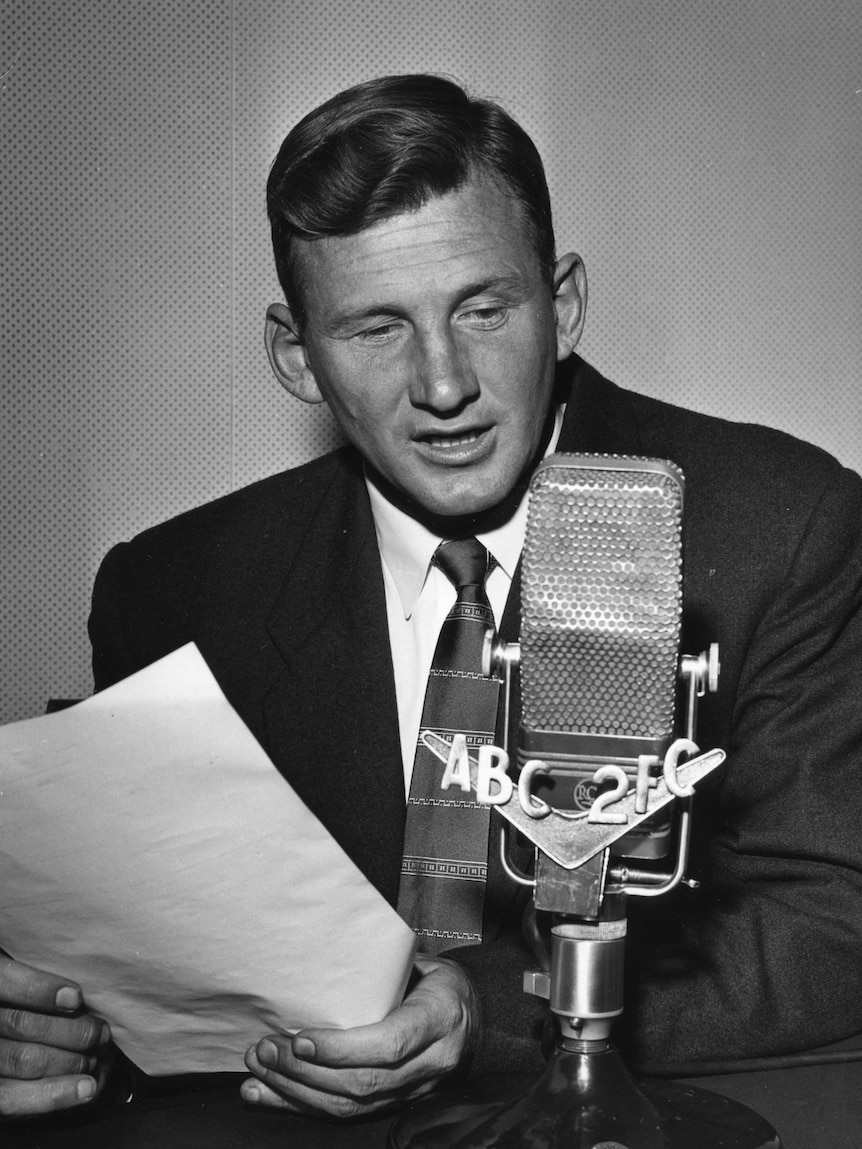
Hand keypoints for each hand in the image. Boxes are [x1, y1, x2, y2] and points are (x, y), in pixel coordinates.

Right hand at [0, 955, 110, 1117]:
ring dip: (70, 1060)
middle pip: (21, 1024)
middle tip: (101, 1032)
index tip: (76, 998)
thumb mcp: (22, 977)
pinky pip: (13, 1098)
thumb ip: (37, 978)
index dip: (40, 990)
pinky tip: (85, 1088)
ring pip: (25, 1059)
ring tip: (96, 1058)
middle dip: (70, 1030)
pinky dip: (54, 1094)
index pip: (5, 980)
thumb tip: (77, 993)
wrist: (3, 1047)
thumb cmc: (24, 1006)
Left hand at [241, 955, 478, 1119]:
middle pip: (362, 1083)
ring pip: (349, 1107)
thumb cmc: (443, 986)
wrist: (473, 1021)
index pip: (390, 1045)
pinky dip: (300, 1106)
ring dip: (296, 1091)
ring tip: (260, 1069)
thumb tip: (327, 947)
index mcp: (439, 1020)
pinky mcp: (392, 1106)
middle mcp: (429, 1065)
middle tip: (267, 1049)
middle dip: (306, 1072)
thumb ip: (383, 966)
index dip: (342, 1049)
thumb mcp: (424, 964)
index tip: (301, 1040)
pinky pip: (345, 1115)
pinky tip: (266, 1095)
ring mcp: (412, 1092)